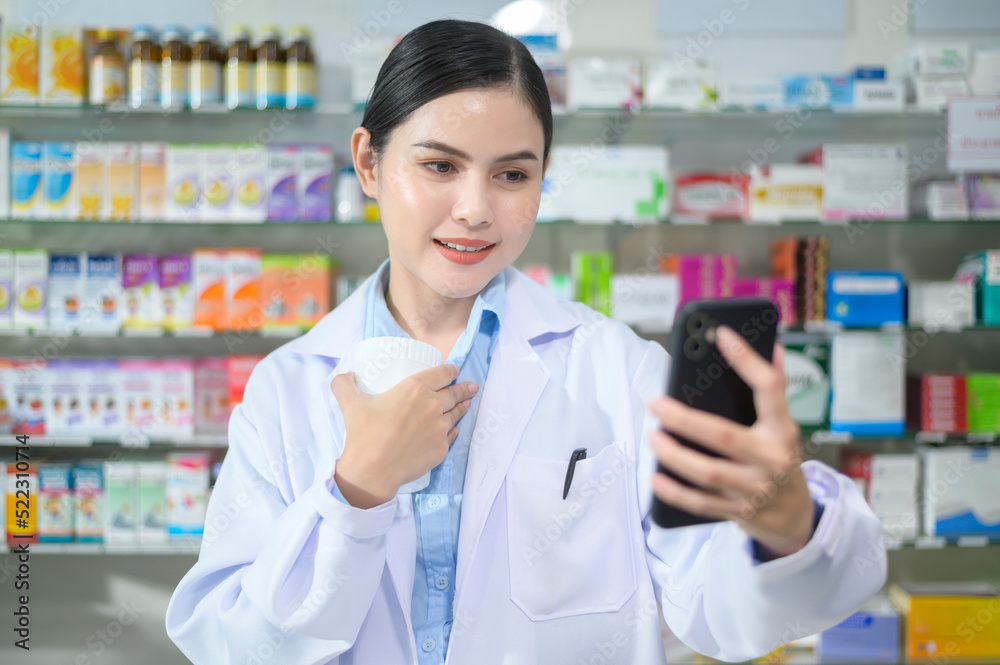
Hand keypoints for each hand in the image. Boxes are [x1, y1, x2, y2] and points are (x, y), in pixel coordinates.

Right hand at [330, 363, 477, 508]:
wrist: (373, 469)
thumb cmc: (364, 434)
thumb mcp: (350, 403)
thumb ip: (344, 385)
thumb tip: (345, 376)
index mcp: (415, 388)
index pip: (442, 374)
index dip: (451, 370)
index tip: (455, 370)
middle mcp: (433, 405)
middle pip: (454, 393)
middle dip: (464, 388)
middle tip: (470, 387)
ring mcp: (440, 428)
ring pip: (457, 414)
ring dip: (463, 407)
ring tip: (468, 403)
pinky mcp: (441, 448)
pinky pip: (452, 435)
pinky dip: (454, 430)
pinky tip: (455, 429)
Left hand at [646, 325, 814, 557]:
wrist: (795, 515)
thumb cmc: (779, 459)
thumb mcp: (783, 426)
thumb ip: (773, 393)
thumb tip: (772, 347)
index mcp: (783, 430)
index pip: (770, 388)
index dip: (748, 359)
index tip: (722, 334)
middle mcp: (771, 459)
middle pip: (723, 436)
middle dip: (684, 419)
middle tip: (655, 404)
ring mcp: (755, 489)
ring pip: (708, 473)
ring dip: (674, 455)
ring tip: (652, 437)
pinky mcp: (739, 512)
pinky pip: (701, 504)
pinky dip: (675, 491)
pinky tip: (655, 477)